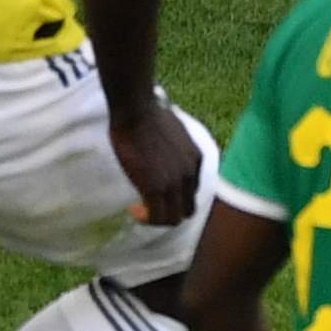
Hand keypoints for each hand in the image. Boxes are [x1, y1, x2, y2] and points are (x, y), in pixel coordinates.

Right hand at [106, 101, 200, 227]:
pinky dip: (145, 218)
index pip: (192, 191)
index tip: (158, 193)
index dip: (176, 197)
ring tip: (141, 211)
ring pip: (173, 218)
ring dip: (157, 219)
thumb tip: (165, 154)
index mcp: (196, 160)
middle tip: (150, 207)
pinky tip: (134, 210)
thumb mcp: (176, 133)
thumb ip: (176, 151)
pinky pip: (156, 216)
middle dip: (170, 212)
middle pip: (188, 209)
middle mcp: (190, 175)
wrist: (137, 111)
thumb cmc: (149, 115)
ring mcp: (174, 183)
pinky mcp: (155, 188)